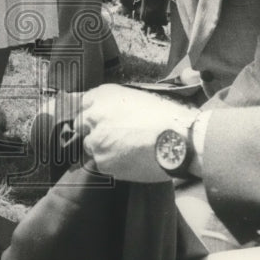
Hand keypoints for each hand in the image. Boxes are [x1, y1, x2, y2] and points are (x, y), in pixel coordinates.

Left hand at [78, 85, 198, 182]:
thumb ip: (113, 102)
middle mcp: (94, 115)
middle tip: (116, 136)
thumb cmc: (165, 116)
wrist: (179, 139)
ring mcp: (96, 139)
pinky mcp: (102, 161)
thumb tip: (100, 111)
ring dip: (104, 149)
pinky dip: (113, 164)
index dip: (89, 112)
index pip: (80, 103)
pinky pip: (101, 164)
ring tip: (129, 148)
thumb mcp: (136, 97)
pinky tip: (132, 158)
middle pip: (80, 126)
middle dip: (94, 131)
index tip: (95, 119)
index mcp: (103, 95)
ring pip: (91, 147)